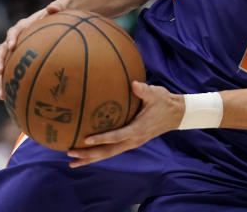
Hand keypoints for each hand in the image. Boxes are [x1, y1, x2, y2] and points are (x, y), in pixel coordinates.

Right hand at [0, 2, 64, 99]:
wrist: (59, 20)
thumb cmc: (60, 15)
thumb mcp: (61, 8)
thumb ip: (57, 7)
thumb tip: (52, 6)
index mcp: (25, 26)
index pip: (14, 31)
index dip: (12, 38)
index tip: (12, 46)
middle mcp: (17, 38)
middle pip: (3, 50)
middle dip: (0, 61)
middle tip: (0, 71)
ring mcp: (17, 51)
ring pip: (4, 64)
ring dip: (0, 78)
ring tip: (2, 93)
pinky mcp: (20, 61)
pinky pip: (12, 73)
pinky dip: (10, 85)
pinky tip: (12, 100)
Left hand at [66, 81, 182, 167]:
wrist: (176, 115)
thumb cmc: (164, 102)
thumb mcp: (156, 94)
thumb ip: (144, 90)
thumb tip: (133, 83)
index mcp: (138, 130)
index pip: (117, 137)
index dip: (102, 139)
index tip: (86, 139)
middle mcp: (133, 140)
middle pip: (108, 152)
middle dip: (89, 154)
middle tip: (70, 153)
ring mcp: (131, 143)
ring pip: (108, 154)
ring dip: (90, 158)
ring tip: (72, 161)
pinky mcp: (130, 142)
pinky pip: (112, 150)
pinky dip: (98, 153)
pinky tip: (86, 153)